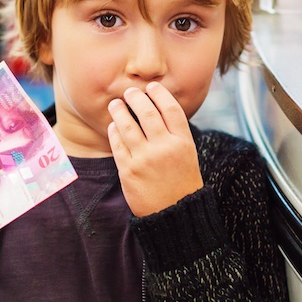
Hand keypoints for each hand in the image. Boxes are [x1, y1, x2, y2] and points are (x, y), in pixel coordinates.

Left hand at [108, 81, 202, 216]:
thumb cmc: (182, 183)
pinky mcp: (128, 171)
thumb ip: (174, 134)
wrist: (174, 214)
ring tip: (115, 104)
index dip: (160, 94)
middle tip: (130, 92)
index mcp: (183, 143)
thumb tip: (156, 109)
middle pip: (147, 112)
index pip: (171, 108)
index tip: (152, 87)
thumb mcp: (188, 155)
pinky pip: (117, 144)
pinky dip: (114, 131)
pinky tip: (113, 126)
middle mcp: (164, 148)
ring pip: (127, 125)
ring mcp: (145, 159)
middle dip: (136, 97)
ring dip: (119, 111)